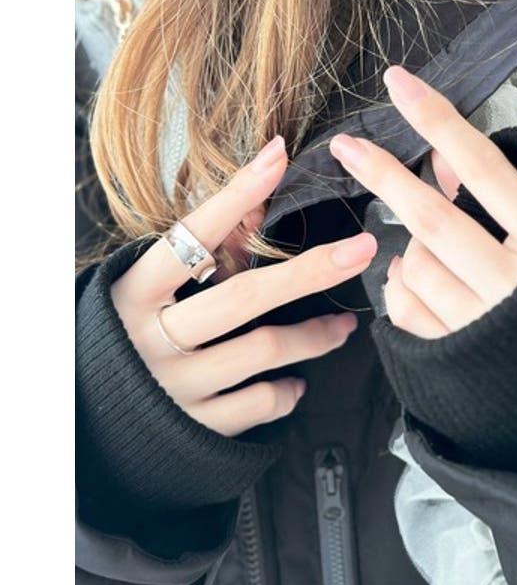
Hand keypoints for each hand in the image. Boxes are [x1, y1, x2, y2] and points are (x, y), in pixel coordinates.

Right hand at [109, 136, 377, 436]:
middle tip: (360, 250)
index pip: (193, 234)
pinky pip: (256, 404)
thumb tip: (259, 200)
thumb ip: (207, 248)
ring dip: (314, 336)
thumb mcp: (149, 290)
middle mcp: (151, 337)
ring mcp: (172, 386)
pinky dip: (285, 392)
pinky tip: (297, 381)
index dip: (237, 194)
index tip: (278, 155)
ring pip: (262, 350)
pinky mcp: (191, 428)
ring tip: (343, 327)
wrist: (87, 421)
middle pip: (245, 296)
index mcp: (135, 293)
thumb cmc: (124, 336)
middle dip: (311, 271)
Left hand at [328, 66, 516, 338]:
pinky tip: (415, 279)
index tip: (398, 83)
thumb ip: (506, 194)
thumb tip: (443, 161)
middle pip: (433, 218)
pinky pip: (406, 310)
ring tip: (427, 246)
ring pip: (416, 266)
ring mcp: (485, 325)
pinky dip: (400, 287)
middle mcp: (515, 284)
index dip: (437, 120)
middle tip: (346, 147)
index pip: (483, 166)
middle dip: (384, 176)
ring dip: (411, 246)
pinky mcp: (461, 357)